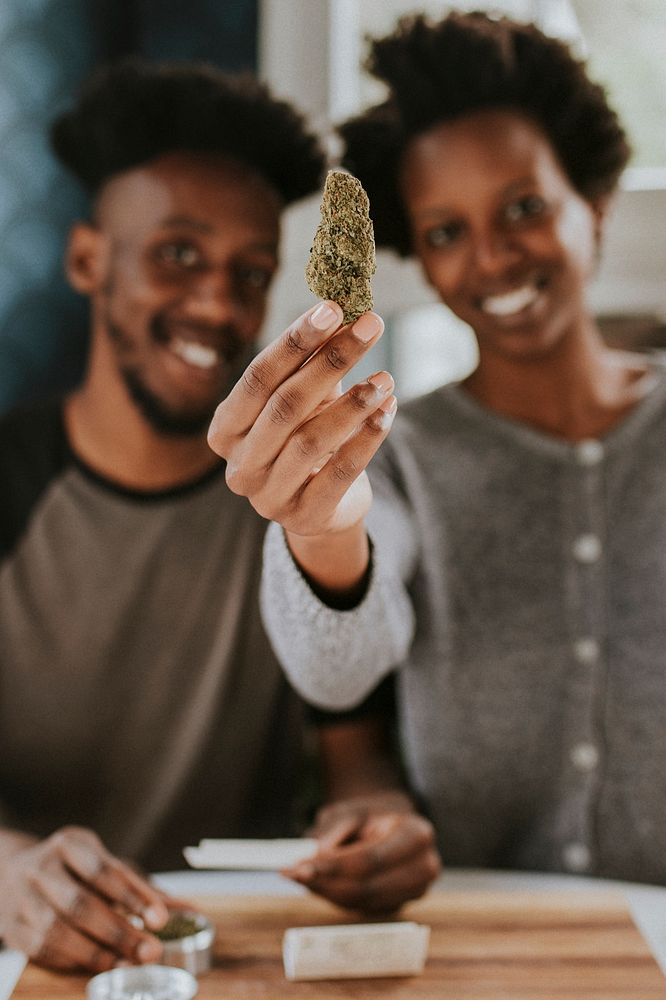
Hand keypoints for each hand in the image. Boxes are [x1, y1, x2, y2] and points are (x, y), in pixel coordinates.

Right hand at [0, 826, 171, 972]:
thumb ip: (139, 887)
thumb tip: (188, 907)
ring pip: (58, 931)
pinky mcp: (12, 927)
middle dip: (119, 931)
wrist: (10, 872)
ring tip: (128, 963)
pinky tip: (98, 966)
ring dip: (97, 953)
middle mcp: (42, 868)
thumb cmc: (71, 870)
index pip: (104, 871)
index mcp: (69, 844)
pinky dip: (72, 960)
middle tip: (151, 950)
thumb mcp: (102, 864)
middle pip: (81, 904)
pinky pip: (42, 950)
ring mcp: (23, 898)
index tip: (160, 919)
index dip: (133, 897)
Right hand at [207, 301, 395, 538]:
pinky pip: (339, 474)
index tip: (333, 308)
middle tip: (371, 325)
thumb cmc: (305, 439)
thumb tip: (342, 308)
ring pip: (311, 440)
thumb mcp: (302, 402)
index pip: (257, 378)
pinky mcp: (304, 518)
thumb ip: (311, 365)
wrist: (321, 510)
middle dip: (332, 360)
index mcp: (225, 431)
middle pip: (285, 405)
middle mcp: (239, 466)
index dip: (295, 342)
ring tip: (385, 379)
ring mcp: (268, 497)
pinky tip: (388, 412)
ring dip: (353, 404)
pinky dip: (366, 440)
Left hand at [283, 794, 441, 913]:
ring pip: (360, 901)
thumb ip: (333, 830)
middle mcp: (423, 868)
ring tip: (296, 876)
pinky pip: (360, 906)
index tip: (299, 865)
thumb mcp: (352, 809)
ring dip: (324, 892)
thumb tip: (314, 856)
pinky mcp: (398, 905)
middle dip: (324, 882)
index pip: (371, 858)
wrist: (392, 821)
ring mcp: (413, 892)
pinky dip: (333, 896)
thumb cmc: (371, 813)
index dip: (333, 866)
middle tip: (290, 874)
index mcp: (417, 834)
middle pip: (365, 887)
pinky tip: (313, 883)